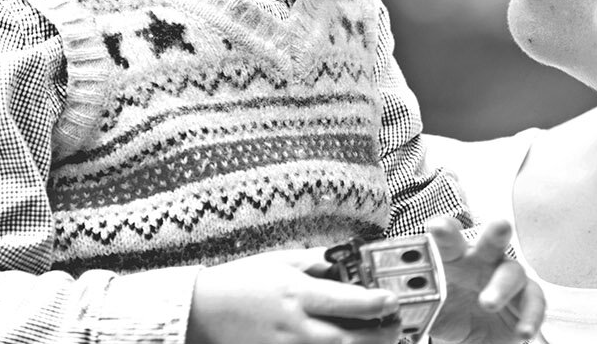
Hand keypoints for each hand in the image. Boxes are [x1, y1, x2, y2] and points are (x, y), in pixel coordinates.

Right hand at [188, 247, 402, 343]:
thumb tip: (347, 261)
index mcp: (296, 294)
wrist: (202, 311)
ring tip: (379, 339)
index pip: (346, 302)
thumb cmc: (242, 282)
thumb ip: (317, 262)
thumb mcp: (281, 261)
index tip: (392, 300)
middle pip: (346, 340)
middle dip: (378, 336)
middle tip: (395, 327)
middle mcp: (294, 326)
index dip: (376, 303)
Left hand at [424, 216, 545, 343]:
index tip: (437, 226)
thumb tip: (394, 306)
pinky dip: (530, 317)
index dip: (446, 231)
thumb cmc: (450, 312)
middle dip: (495, 233)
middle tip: (500, 226)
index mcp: (456, 258)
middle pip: (490, 243)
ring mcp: (507, 278)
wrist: (473, 338)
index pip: (450, 240)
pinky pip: (534, 303)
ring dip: (502, 286)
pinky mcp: (526, 299)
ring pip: (512, 273)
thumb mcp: (429, 310)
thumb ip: (415, 305)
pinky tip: (523, 332)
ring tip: (487, 302)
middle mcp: (484, 262)